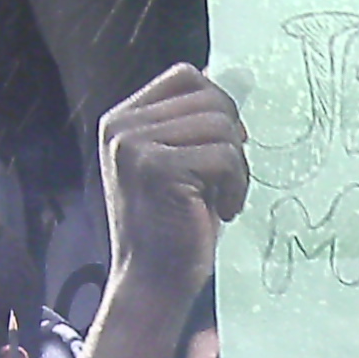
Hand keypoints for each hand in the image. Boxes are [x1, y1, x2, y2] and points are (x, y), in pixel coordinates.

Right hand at [98, 65, 247, 301]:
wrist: (152, 282)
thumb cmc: (173, 225)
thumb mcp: (177, 162)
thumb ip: (190, 122)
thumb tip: (224, 76)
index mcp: (122, 119)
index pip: (185, 76)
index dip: (217, 105)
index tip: (222, 148)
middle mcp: (122, 127)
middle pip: (209, 99)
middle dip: (231, 140)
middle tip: (224, 182)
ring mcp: (135, 146)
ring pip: (221, 126)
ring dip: (236, 167)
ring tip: (220, 199)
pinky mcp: (157, 169)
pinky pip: (225, 155)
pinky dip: (235, 185)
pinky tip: (220, 210)